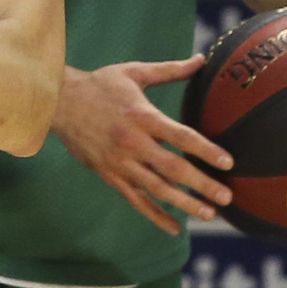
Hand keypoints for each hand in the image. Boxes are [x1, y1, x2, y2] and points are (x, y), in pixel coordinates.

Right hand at [54, 57, 233, 235]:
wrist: (58, 102)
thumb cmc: (99, 85)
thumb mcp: (134, 72)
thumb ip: (170, 70)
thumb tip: (202, 60)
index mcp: (141, 115)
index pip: (180, 136)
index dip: (205, 150)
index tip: (228, 162)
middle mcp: (132, 142)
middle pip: (172, 168)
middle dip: (201, 184)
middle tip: (226, 197)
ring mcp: (119, 161)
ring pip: (156, 189)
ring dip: (184, 203)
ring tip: (208, 214)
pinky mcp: (109, 174)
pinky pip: (135, 199)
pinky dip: (155, 215)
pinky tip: (174, 227)